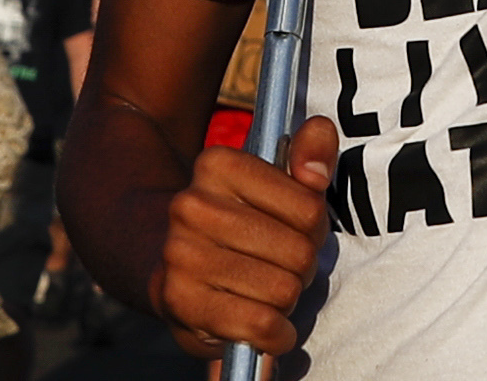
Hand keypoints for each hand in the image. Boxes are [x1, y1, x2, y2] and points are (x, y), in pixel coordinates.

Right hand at [149, 114, 336, 360]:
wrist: (170, 266)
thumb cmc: (242, 222)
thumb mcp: (280, 181)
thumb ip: (312, 152)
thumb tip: (316, 171)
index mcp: (217, 163)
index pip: (308, 207)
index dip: (313, 228)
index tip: (294, 231)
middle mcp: (191, 204)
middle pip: (298, 252)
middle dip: (301, 268)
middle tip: (282, 267)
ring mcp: (180, 254)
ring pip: (282, 290)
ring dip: (286, 301)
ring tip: (266, 292)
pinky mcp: (179, 301)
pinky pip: (258, 325)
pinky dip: (275, 334)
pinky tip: (267, 326)